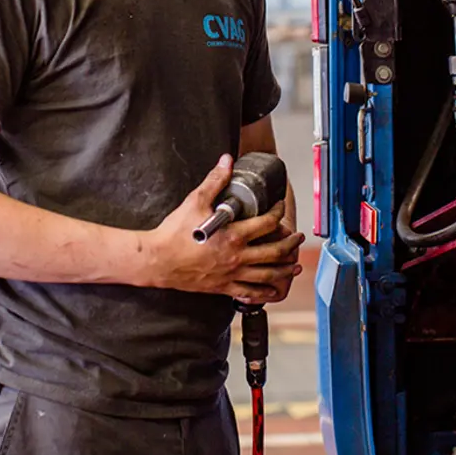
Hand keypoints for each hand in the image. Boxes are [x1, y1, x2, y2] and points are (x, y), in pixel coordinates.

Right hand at [139, 155, 305, 302]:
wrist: (157, 260)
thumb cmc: (174, 234)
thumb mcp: (195, 201)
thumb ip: (214, 181)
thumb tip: (226, 161)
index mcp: (233, 236)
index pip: (267, 223)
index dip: (278, 213)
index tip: (280, 208)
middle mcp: (237, 257)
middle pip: (274, 252)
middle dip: (290, 244)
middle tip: (298, 238)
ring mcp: (231, 275)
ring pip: (267, 275)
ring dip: (285, 270)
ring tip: (294, 266)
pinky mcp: (223, 287)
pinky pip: (249, 293)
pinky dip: (264, 293)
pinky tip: (271, 291)